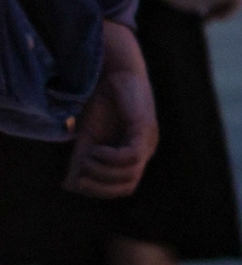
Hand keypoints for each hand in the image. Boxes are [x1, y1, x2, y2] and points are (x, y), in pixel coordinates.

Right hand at [64, 21, 157, 198]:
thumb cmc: (102, 104)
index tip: (78, 182)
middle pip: (128, 186)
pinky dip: (110, 158)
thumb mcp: (89, 136)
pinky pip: (131, 156)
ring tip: (88, 157)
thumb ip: (82, 159)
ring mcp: (147, 139)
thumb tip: (70, 186)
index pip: (125, 187)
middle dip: (100, 186)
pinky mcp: (144, 128)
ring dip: (102, 172)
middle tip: (80, 172)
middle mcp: (145, 150)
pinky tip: (96, 149)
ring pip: (130, 174)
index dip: (101, 191)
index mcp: (134, 154)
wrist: (113, 74)